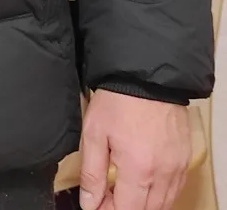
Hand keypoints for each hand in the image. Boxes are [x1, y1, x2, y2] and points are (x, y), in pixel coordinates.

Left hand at [79, 90, 190, 209]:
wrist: (146, 76)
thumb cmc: (118, 100)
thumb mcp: (94, 133)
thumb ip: (92, 172)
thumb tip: (89, 202)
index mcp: (138, 170)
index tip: (96, 204)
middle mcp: (163, 174)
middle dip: (124, 208)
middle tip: (107, 196)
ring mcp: (177, 167)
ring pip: (163, 204)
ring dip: (143, 204)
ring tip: (122, 189)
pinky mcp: (184, 159)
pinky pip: (175, 189)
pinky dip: (160, 194)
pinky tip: (144, 182)